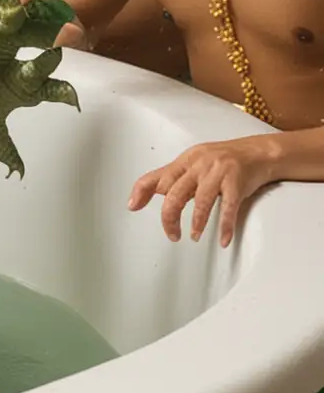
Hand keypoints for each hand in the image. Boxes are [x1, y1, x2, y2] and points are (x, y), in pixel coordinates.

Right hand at [0, 0, 79, 174]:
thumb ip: (7, 154)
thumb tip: (20, 172)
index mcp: (17, 92)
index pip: (46, 89)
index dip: (62, 92)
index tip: (73, 99)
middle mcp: (9, 70)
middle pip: (37, 59)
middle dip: (54, 51)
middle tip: (72, 39)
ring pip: (20, 39)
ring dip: (36, 28)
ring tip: (56, 19)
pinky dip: (4, 22)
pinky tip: (16, 12)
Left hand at [129, 137, 278, 246]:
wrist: (258, 153)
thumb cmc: (223, 160)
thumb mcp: (194, 163)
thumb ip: (174, 177)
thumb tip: (150, 193)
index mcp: (185, 161)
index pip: (157, 177)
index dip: (141, 192)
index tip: (132, 207)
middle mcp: (198, 165)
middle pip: (175, 193)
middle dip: (170, 217)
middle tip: (172, 234)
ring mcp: (218, 173)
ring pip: (201, 201)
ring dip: (197, 222)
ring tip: (194, 236)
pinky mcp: (237, 183)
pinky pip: (229, 207)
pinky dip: (225, 226)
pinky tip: (223, 239)